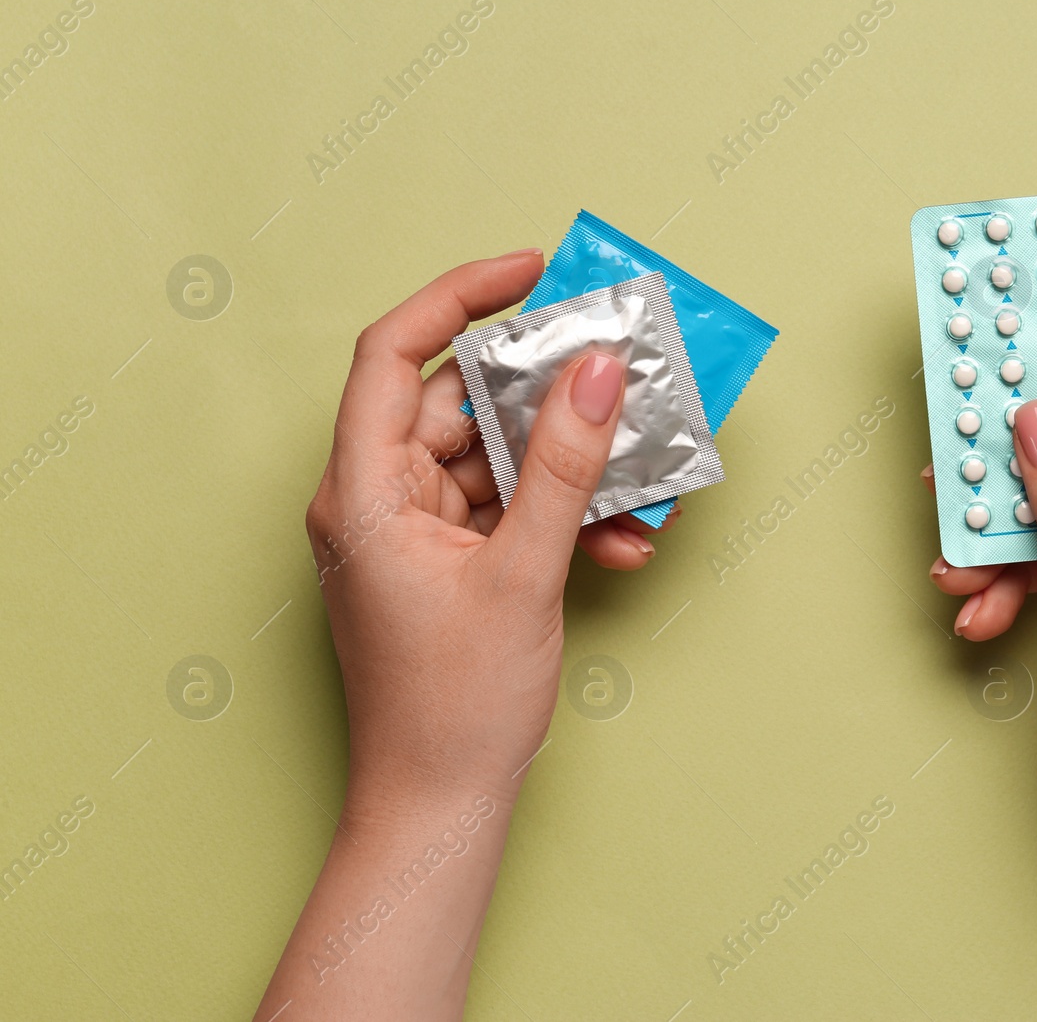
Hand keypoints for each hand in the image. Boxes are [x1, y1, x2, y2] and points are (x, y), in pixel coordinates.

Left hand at [259, 250, 670, 1018]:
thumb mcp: (524, 573)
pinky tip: (618, 541)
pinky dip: (561, 516)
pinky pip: (507, 509)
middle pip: (459, 405)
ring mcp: (411, 533)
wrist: (441, 805)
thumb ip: (566, 467)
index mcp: (362, 491)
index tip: (531, 271)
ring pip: (496, 460)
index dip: (460, 296)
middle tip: (614, 375)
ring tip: (636, 476)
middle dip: (546, 398)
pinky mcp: (446, 562)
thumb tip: (597, 373)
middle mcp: (376, 500)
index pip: (392, 353)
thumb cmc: (455, 705)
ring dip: (569, 469)